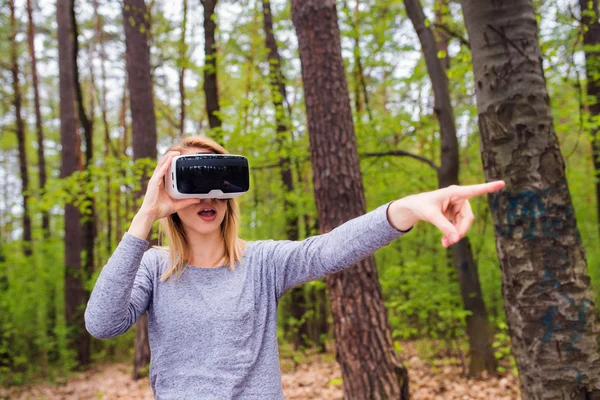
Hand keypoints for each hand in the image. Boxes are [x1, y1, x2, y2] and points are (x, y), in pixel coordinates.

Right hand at [138, 151, 200, 221]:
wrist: (151, 215)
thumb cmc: (160, 210)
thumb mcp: (177, 205)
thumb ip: (187, 202)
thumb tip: (197, 199)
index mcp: (162, 184)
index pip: (167, 171)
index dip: (171, 164)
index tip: (179, 159)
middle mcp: (158, 181)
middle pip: (163, 165)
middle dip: (170, 157)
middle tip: (178, 152)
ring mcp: (155, 181)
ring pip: (161, 165)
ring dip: (168, 158)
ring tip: (175, 152)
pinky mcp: (154, 182)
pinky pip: (160, 171)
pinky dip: (165, 164)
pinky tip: (170, 159)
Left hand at [389, 180, 504, 247]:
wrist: (414, 208)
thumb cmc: (422, 206)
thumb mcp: (431, 216)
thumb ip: (444, 227)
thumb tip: (457, 239)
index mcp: (454, 192)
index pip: (474, 190)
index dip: (488, 188)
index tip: (502, 183)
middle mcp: (459, 198)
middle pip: (468, 217)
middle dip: (461, 231)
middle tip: (450, 243)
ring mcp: (458, 207)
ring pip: (464, 224)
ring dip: (456, 235)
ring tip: (445, 244)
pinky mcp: (455, 214)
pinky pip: (459, 227)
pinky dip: (453, 235)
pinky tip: (445, 242)